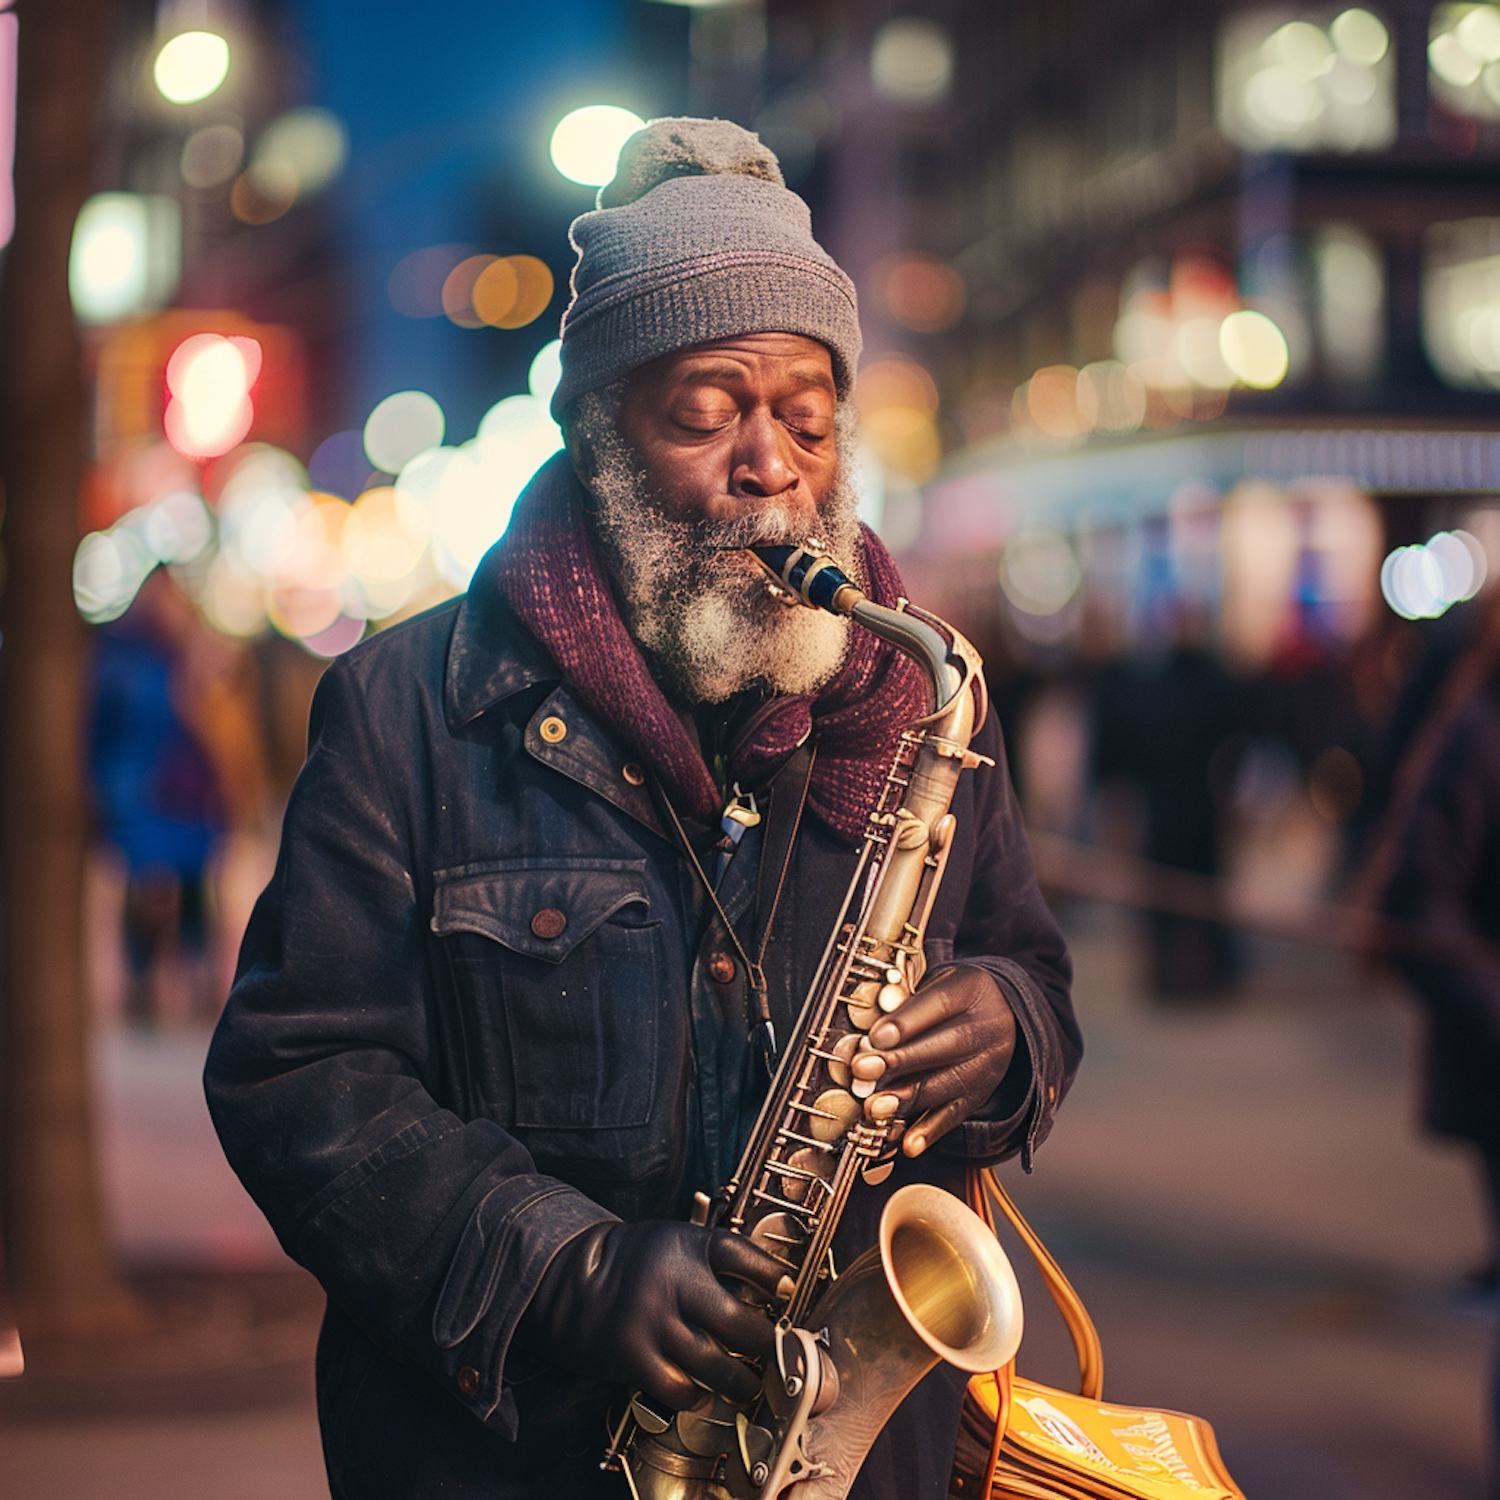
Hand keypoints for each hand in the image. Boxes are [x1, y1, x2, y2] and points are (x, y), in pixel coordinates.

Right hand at [519, 1220, 784, 1410]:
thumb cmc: (642, 1265)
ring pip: (714, 1364)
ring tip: (750, 1382)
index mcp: (686, 1245)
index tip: (788, 1293)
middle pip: (737, 1320)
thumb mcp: (679, 1241)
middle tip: (776, 1351)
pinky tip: (707, 1391)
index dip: (773, 1276)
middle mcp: (672, 1283)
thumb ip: (719, 1259)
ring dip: (741, 1380)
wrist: (575, 1283)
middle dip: (765, 1342)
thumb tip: (778, 1289)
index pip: (741, 1255)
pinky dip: (699, 1396)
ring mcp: (653, 1322)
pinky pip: (680, 1389)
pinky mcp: (634, 1357)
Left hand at [851, 964, 1016, 1157]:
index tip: (874, 1037)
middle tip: (863, 1071)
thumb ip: (903, 997)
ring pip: (946, 1085)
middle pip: (945, 1046)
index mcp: (970, 989)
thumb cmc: (948, 995)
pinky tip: (907, 1144)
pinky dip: (928, 1132)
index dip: (905, 1022)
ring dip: (906, 1099)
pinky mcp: (980, 1094)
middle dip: (900, 1062)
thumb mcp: (932, 980)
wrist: (999, 1012)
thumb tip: (865, 1028)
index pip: (938, 1004)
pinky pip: (954, 1115)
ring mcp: (987, 1064)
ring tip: (873, 1106)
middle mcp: (987, 1027)